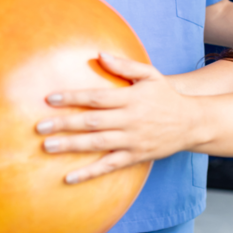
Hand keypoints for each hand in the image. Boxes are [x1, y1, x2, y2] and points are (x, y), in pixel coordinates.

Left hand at [36, 53, 198, 183]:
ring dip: (71, 146)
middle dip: (64, 124)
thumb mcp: (150, 75)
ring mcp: (132, 140)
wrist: (192, 123)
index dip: (72, 98)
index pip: (96, 98)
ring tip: (47, 146)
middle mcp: (129, 120)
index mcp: (130, 98)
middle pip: (91, 122)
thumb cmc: (166, 97)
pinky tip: (69, 177)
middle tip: (39, 126)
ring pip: (96, 144)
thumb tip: (99, 54)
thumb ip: (124, 65)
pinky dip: (89, 173)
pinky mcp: (135, 157)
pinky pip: (109, 166)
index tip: (49, 99)